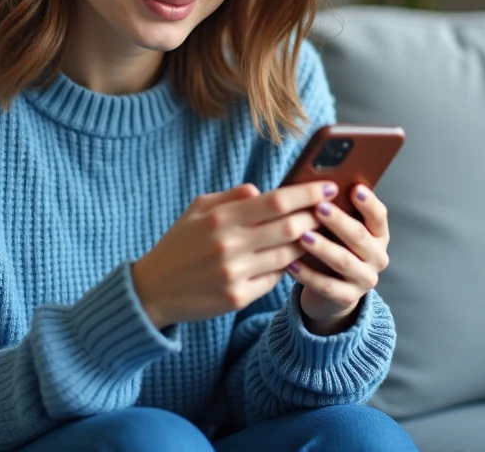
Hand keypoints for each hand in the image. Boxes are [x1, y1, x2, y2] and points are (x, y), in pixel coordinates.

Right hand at [131, 181, 337, 328]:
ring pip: (289, 255)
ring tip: (317, 234)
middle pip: (290, 228)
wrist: (153, 290)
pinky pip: (275, 279)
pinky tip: (292, 259)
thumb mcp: (197, 210)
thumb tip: (262, 191)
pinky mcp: (238, 298)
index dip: (307, 193)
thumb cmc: (179, 244)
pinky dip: (287, 267)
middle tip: (331, 211)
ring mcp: (235, 274)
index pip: (276, 201)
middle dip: (316, 217)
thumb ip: (231, 197)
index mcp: (220, 218)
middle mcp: (229, 245)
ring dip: (308, 243)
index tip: (329, 187)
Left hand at [290, 183, 390, 332]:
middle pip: (360, 237)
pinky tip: (290, 264)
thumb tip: (309, 185)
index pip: (379, 216)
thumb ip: (331, 208)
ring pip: (344, 262)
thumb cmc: (332, 245)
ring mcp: (365, 279)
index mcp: (378, 234)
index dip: (368, 202)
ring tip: (302, 236)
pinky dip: (307, 275)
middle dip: (339, 221)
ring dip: (323, 248)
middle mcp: (377, 256)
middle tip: (319, 208)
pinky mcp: (348, 298)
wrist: (332, 288)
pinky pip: (327, 286)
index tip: (354, 188)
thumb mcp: (336, 228)